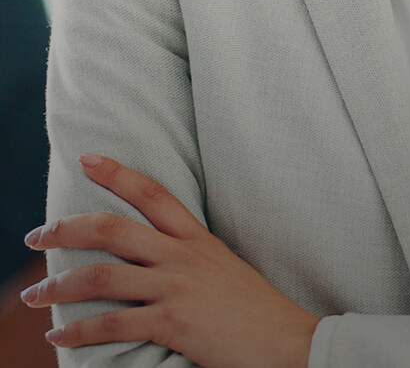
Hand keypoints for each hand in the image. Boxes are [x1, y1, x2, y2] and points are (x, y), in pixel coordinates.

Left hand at [20, 154, 321, 367]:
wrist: (287, 341)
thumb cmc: (256, 312)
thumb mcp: (225, 271)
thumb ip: (191, 261)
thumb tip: (157, 262)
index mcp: (198, 240)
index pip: (153, 192)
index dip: (117, 172)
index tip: (87, 159)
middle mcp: (183, 257)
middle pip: (114, 229)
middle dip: (67, 228)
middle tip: (36, 235)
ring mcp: (177, 288)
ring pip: (103, 276)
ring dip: (59, 286)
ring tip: (33, 297)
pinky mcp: (173, 322)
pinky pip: (112, 323)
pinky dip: (79, 329)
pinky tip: (58, 335)